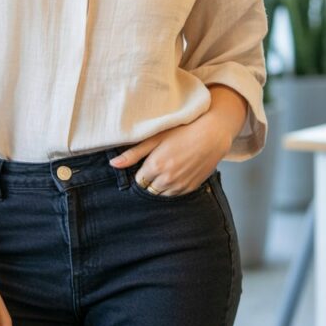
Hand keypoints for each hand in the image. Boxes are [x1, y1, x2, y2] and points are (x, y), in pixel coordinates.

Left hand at [109, 112, 231, 195]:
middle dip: (149, 180)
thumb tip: (113, 164)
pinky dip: (172, 188)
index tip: (146, 163)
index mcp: (155, 166)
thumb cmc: (182, 130)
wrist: (212, 134)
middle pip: (148, 189)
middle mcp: (166, 179)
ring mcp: (180, 185)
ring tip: (167, 168)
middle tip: (157, 165)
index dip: (140, 172)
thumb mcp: (155, 137)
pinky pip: (175, 195)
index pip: (138, 180)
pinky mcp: (191, 188)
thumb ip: (133, 153)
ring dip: (160, 185)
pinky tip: (177, 173)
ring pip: (161, 194)